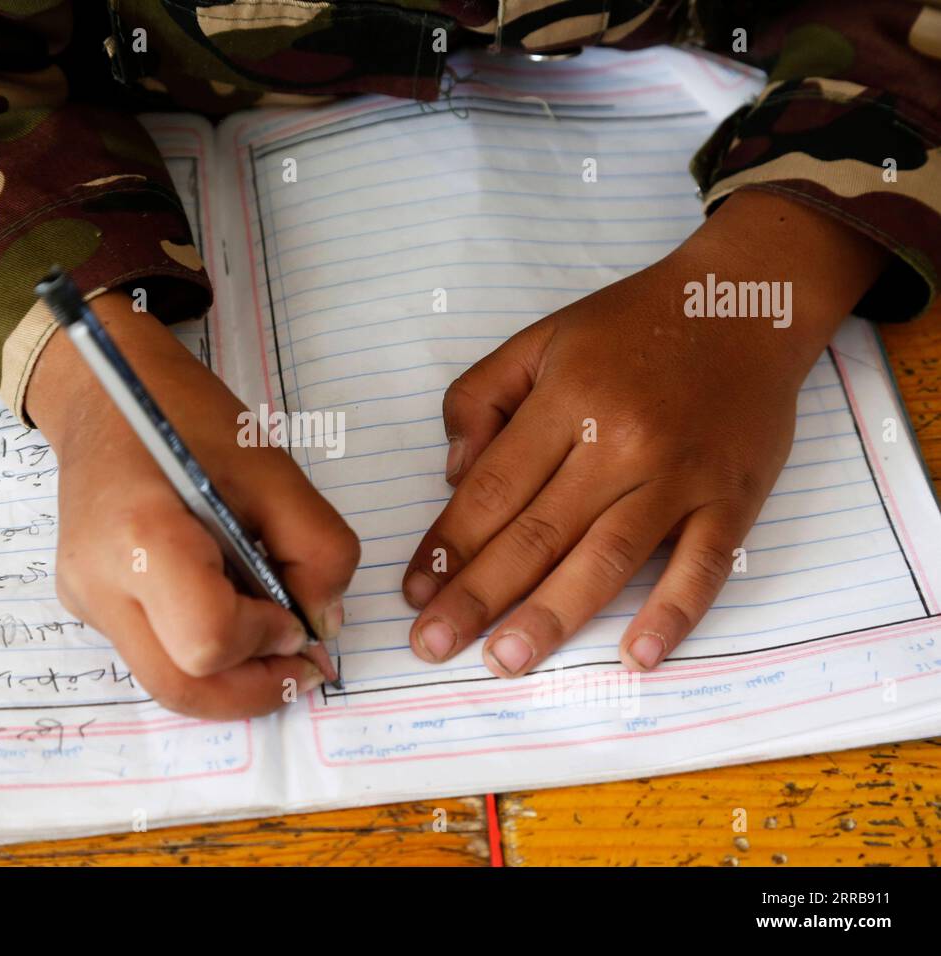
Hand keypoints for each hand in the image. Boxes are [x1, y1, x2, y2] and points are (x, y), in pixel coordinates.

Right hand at [28, 290, 359, 718]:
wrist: (101, 393)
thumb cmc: (187, 418)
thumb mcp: (273, 470)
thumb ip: (316, 548)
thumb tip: (321, 623)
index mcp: (142, 539)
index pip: (207, 640)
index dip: (264, 641)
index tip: (295, 616)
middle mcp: (99, 584)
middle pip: (180, 687)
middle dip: (253, 689)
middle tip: (302, 667)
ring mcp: (84, 600)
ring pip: (163, 681)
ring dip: (229, 679)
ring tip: (272, 642)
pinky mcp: (85, 604)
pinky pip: (150, 653)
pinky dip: (199, 654)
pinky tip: (230, 613)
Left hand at [402, 190, 887, 677]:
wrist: (747, 303)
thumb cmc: (633, 326)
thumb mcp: (540, 338)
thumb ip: (481, 398)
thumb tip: (454, 478)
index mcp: (569, 400)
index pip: (494, 490)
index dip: (449, 546)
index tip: (414, 592)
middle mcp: (621, 443)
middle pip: (538, 534)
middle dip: (478, 597)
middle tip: (432, 646)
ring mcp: (681, 477)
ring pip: (607, 559)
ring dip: (552, 616)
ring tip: (506, 661)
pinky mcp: (733, 500)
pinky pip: (703, 567)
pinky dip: (673, 613)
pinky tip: (637, 656)